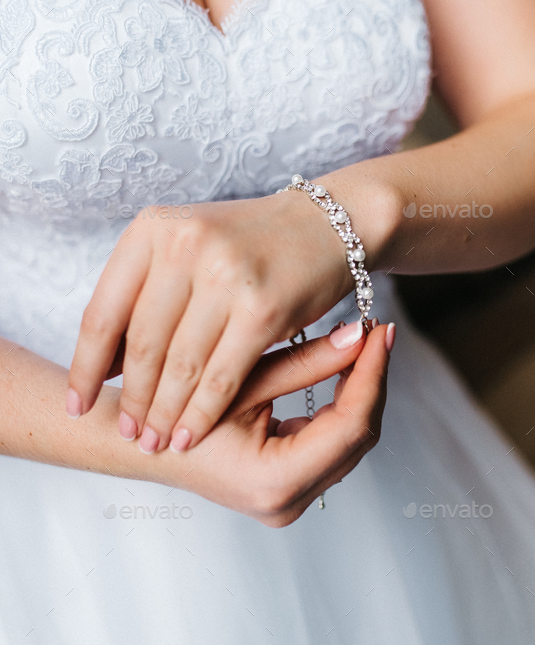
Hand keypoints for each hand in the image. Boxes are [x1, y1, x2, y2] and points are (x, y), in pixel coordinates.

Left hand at [68, 191, 356, 451]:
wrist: (328, 224)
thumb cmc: (251, 243)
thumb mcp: (189, 249)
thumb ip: (147, 296)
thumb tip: (107, 367)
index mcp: (154, 228)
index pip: (103, 312)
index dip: (85, 367)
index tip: (76, 405)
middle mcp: (185, 244)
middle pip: (142, 344)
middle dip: (131, 399)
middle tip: (127, 433)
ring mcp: (224, 274)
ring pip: (180, 365)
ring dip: (163, 413)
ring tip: (155, 441)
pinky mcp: (262, 308)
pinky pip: (221, 376)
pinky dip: (202, 413)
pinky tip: (190, 433)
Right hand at [165, 321, 393, 525]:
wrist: (142, 441)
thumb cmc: (177, 409)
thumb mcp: (243, 380)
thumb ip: (305, 362)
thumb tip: (359, 336)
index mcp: (275, 481)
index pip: (351, 426)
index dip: (371, 375)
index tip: (379, 332)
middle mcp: (288, 501)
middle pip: (358, 438)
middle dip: (371, 381)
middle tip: (377, 332)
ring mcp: (289, 498)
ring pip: (350, 442)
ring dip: (359, 392)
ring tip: (363, 345)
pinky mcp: (287, 486)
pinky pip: (332, 444)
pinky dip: (341, 405)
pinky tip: (341, 369)